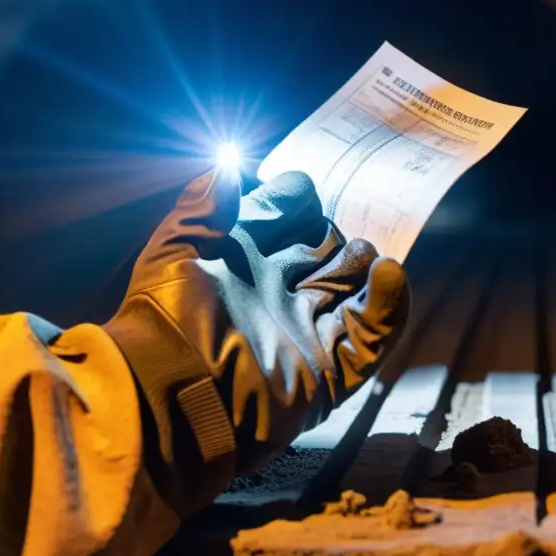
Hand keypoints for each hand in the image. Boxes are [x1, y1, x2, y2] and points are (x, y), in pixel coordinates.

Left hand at [102, 167, 409, 514]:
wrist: (170, 390)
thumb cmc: (166, 316)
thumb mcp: (175, 248)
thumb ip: (205, 203)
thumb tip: (230, 164)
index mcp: (241, 264)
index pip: (283, 219)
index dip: (295, 199)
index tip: (301, 190)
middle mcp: (276, 295)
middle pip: (323, 252)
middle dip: (334, 235)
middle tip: (338, 225)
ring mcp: (303, 334)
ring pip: (352, 292)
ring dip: (365, 266)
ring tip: (365, 253)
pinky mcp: (326, 373)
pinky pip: (370, 341)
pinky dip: (387, 309)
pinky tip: (389, 275)